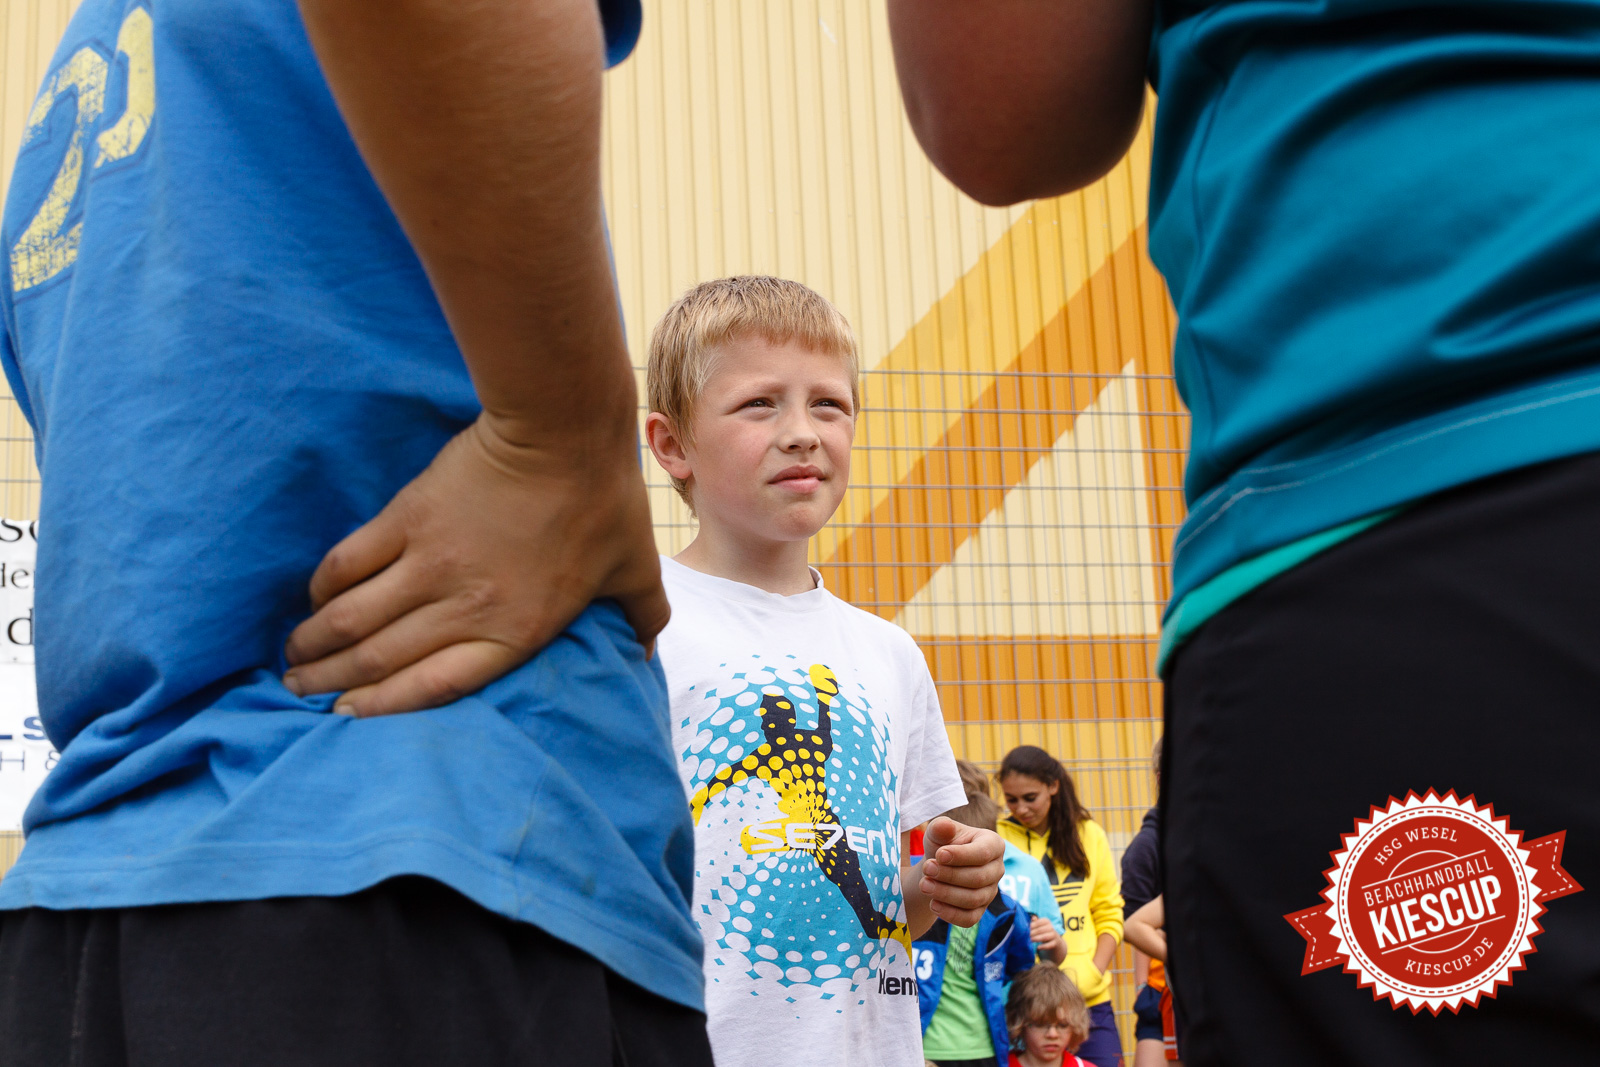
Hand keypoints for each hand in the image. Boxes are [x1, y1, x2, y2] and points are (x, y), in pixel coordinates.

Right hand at [282, 413, 668, 715]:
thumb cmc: (604, 501)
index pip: (435, 687)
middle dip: (332, 683)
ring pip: (353, 619)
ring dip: (315, 644)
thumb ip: (642, 619)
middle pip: (380, 659)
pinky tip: (311, 602)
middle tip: (300, 694)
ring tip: (293, 661)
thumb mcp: (636, 569)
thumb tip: (647, 656)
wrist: (563, 430)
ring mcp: (429, 563)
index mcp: (515, 630)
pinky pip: (349, 564)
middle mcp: (464, 606)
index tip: (349, 717)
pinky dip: (324, 588)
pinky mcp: (406, 520)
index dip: (384, 708)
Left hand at [916, 817, 1004, 926]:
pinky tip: (933, 904)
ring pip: (973, 899)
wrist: (938, 867)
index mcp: (993, 844)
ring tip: (924, 885)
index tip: (938, 855)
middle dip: (949, 875)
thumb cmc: (942, 845)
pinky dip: (950, 914)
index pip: (984, 852)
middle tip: (925, 869)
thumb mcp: (938, 832)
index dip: (961, 856)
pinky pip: (970, 919)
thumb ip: (941, 827)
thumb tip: (945, 826)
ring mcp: (990, 892)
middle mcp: (997, 869)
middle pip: (979, 878)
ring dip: (946, 894)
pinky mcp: (980, 910)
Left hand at [1029, 914, 1062, 954]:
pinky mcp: (1055, 943)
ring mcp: (1054, 935)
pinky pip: (1049, 945)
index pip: (1038, 922)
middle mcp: (1051, 927)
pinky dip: (1043, 946)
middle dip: (1032, 933)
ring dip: (1036, 939)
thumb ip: (1035, 921)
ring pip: (1044, 937)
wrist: (1054, 941)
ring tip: (1030, 940)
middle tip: (1026, 936)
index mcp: (1046, 921)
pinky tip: (1038, 947)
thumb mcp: (1039, 925)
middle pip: (1040, 930)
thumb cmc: (1043, 931)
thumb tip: (1032, 918)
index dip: (1031, 926)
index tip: (1026, 929)